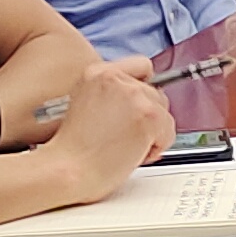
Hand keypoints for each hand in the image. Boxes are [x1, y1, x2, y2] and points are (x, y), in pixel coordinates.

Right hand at [32, 56, 171, 190]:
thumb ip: (112, 97)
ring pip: (164, 113)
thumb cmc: (72, 151)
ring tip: (125, 148)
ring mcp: (133, 95)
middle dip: (147, 117)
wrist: (66, 170)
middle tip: (125, 137)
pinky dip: (156, 147)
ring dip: (152, 134)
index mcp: (96, 72)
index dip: (145, 87)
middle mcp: (115, 78)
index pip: (141, 66)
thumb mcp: (84, 106)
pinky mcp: (148, 115)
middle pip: (155, 92)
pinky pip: (169, 132)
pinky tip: (132, 154)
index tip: (142, 104)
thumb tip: (142, 101)